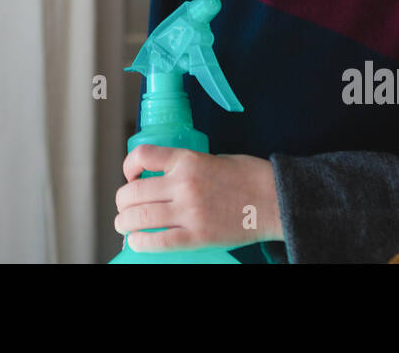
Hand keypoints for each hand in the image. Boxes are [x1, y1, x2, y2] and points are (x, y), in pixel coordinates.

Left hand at [114, 146, 281, 252]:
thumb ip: (186, 167)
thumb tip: (162, 179)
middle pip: (134, 192)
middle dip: (123, 202)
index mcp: (188, 159)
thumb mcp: (214, 159)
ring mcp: (190, 211)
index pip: (142, 156)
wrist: (275, 200)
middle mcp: (184, 183)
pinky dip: (140, 242)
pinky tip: (137, 241)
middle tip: (124, 208)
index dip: (128, 166)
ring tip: (125, 225)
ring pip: (140, 216)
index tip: (130, 175)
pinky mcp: (197, 236)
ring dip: (125, 223)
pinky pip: (158, 240)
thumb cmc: (249, 177)